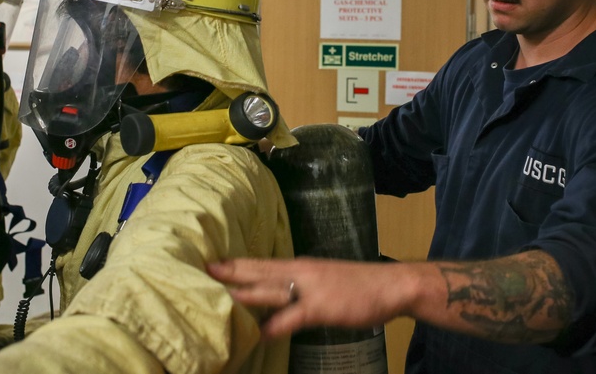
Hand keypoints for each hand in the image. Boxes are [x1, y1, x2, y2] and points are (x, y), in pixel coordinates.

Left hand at [207, 257, 410, 339]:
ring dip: (246, 292)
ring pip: (271, 289)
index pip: (262, 263)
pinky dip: (276, 324)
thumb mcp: (323, 280)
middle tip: (205, 269)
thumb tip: (279, 296)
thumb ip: (299, 288)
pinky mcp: (322, 307)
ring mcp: (310, 289)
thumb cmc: (358, 285)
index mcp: (300, 266)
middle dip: (232, 271)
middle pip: (260, 271)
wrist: (390, 285)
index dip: (237, 263)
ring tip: (222, 295)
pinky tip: (261, 332)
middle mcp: (301, 272)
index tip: (212, 261)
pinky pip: (293, 317)